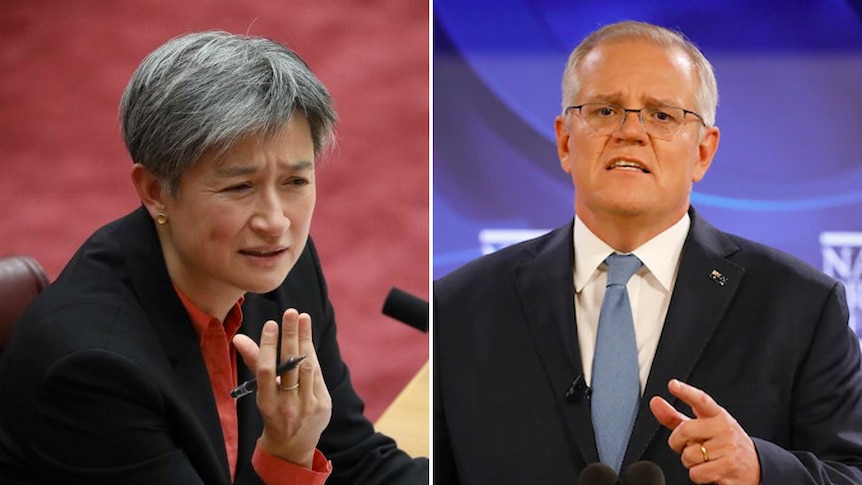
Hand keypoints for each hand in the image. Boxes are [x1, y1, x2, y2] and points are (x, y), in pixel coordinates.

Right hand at [233, 309, 331, 467]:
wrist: (292, 446)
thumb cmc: (273, 411)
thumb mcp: (261, 392)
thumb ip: (255, 363)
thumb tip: (238, 338)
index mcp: (267, 403)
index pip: (267, 370)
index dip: (268, 346)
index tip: (270, 324)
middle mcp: (287, 405)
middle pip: (290, 365)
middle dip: (291, 335)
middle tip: (291, 312)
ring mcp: (307, 406)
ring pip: (307, 366)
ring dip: (304, 340)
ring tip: (302, 318)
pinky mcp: (323, 405)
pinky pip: (318, 374)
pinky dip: (312, 355)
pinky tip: (307, 338)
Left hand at [649, 379, 759, 484]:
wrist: (755, 467)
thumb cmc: (723, 444)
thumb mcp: (703, 427)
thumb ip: (675, 417)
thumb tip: (655, 402)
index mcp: (717, 415)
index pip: (701, 400)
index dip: (686, 392)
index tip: (673, 385)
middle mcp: (724, 428)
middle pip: (684, 431)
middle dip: (678, 443)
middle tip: (690, 445)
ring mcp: (727, 447)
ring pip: (688, 455)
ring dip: (690, 461)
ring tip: (706, 458)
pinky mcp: (727, 466)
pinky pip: (696, 473)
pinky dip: (698, 475)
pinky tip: (710, 470)